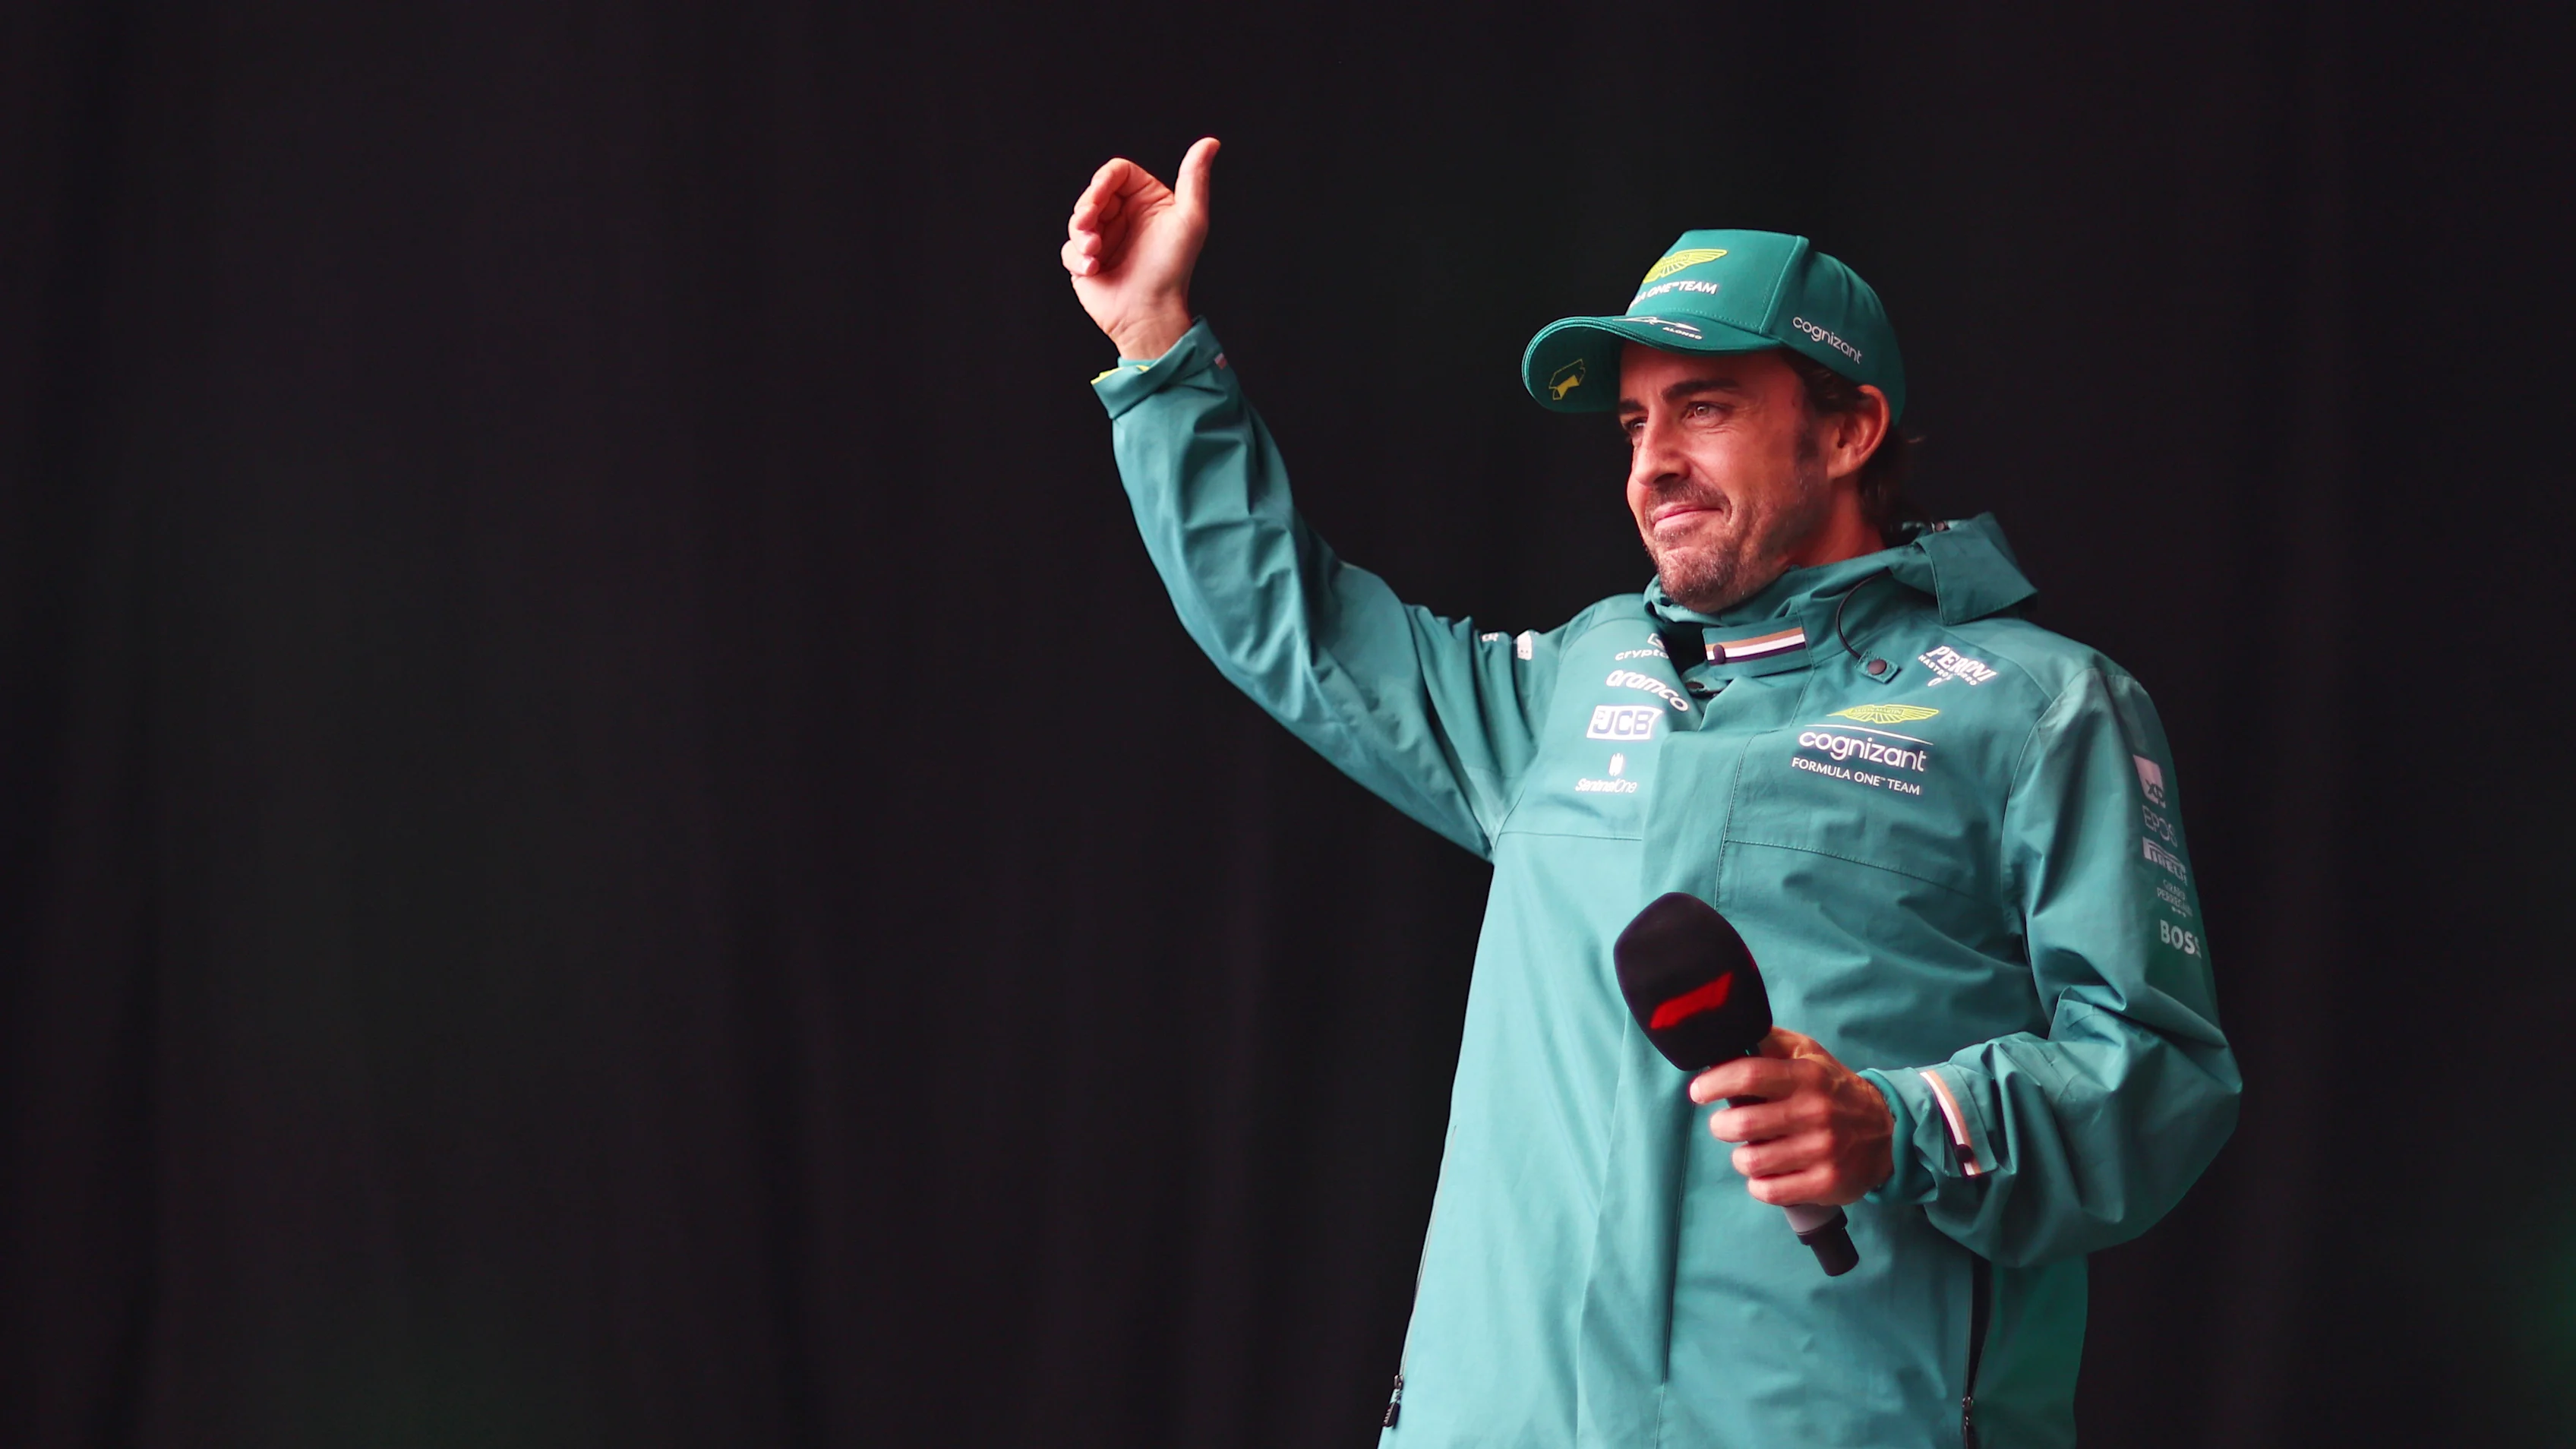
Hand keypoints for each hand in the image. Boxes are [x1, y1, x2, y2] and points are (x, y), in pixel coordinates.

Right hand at [1062, 137, 1218, 360]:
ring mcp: (1104, 239)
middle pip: (1092, 193)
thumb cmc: (1172, 269)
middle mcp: (1124, 217)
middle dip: (1086, 208)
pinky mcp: (1086, 262)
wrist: (1150, 313)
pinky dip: (1077, 257)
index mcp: (1146, 201)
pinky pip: (1068, 248)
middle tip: (1089, 225)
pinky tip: (1093, 269)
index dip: (1103, 180)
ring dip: (1081, 234)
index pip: (1117, 173)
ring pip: (1076, 219)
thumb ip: (1194, 178)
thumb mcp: (1190, 219)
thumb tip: (1210, 143)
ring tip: (1095, 251)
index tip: (1099, 197)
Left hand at [1688, 1027, 1894, 1207]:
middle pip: (1743, 1123)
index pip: (1749, 1075)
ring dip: (1740, 1157)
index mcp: (1806, 1076)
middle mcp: (1815, 1112)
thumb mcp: (1808, 1054)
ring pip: (1752, 1161)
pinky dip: (1758, 1184)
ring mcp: (1822, 1151)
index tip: (1698, 1091)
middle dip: (1721, 1126)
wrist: (1886, 1131)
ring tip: (1749, 1150)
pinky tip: (1766, 1173)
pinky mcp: (1826, 1183)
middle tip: (1725, 1125)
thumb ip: (1769, 1041)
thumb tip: (1727, 1033)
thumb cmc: (1832, 1088)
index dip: (1714, 1082)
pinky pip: (1770, 1191)